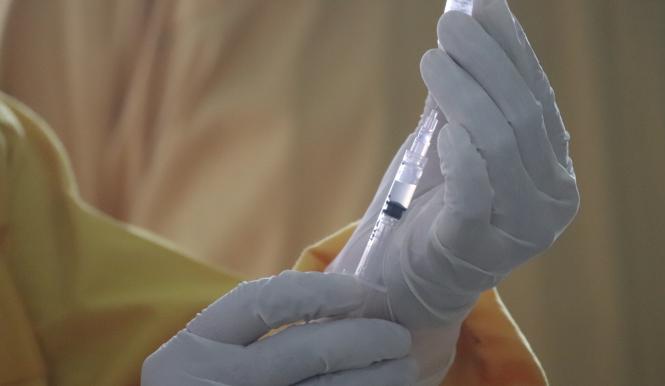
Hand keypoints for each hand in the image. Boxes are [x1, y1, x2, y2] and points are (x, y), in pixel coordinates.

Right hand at [142, 271, 416, 385]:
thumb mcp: (210, 352)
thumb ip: (253, 328)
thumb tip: (338, 298)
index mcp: (198, 344)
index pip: (264, 302)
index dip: (321, 292)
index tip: (363, 292)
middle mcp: (218, 380)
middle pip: (308, 350)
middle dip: (366, 338)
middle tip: (398, 337)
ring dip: (377, 378)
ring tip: (403, 368)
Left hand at [328, 0, 579, 382]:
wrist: (417, 279)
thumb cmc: (440, 206)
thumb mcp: (461, 146)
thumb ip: (470, 102)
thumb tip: (465, 29)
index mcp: (553, 169)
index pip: (539, 97)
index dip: (513, 50)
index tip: (485, 7)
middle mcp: (552, 198)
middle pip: (522, 114)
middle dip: (486, 62)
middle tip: (450, 25)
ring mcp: (522, 229)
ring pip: (501, 143)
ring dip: (465, 93)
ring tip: (432, 59)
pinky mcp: (479, 248)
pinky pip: (476, 192)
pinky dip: (462, 153)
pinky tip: (444, 126)